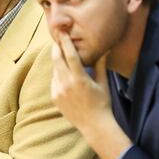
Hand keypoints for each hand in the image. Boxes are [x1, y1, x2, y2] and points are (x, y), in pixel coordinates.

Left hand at [51, 31, 131, 158]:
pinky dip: (57, 75)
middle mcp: (66, 84)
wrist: (94, 125)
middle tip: (57, 39)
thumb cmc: (102, 103)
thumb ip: (100, 65)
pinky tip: (63, 73)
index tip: (63, 33)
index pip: (70, 56)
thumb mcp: (103, 83)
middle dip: (56, 48)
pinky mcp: (54, 98)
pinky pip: (54, 81)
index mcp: (80, 79)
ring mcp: (59, 91)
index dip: (66, 43)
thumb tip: (104, 49)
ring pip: (55, 70)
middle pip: (57, 60)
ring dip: (57, 62)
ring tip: (61, 55)